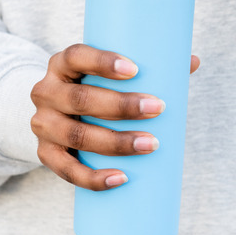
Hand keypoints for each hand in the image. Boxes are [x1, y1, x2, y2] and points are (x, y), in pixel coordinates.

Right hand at [30, 44, 199, 190]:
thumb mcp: (108, 73)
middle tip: (158, 108)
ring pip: (76, 136)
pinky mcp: (45, 153)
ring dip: (116, 142)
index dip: (103, 62)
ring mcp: (42, 124)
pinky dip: (94, 178)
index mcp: (62, 64)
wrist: (55, 113)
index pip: (77, 56)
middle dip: (121, 106)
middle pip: (80, 99)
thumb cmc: (94, 87)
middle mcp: (45, 92)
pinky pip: (66, 170)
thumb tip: (193, 61)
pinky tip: (121, 177)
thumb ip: (149, 67)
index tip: (136, 70)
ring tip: (151, 144)